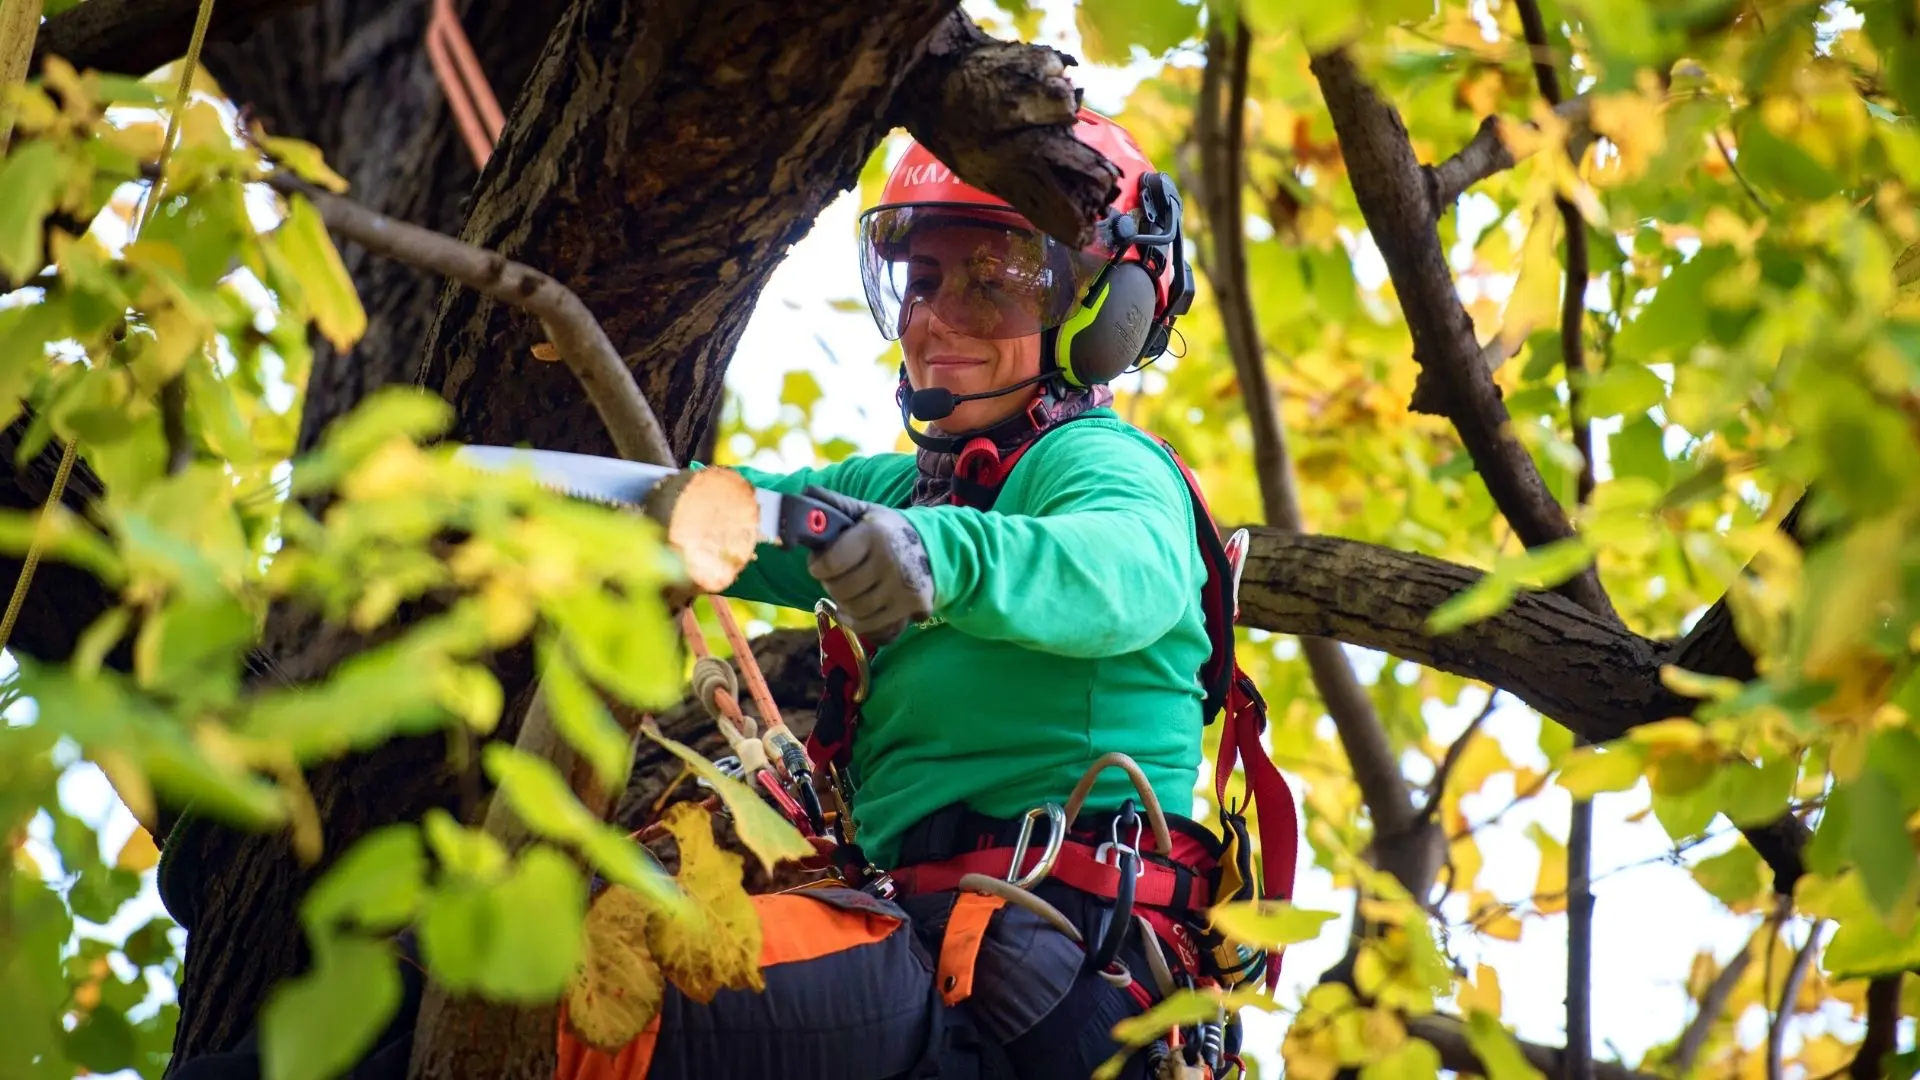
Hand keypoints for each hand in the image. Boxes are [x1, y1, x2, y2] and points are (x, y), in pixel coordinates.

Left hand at [802, 486, 934, 639]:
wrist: (933, 548)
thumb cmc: (887, 531)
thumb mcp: (864, 512)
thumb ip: (834, 505)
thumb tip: (805, 493)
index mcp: (874, 533)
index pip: (830, 563)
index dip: (817, 566)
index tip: (819, 564)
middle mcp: (889, 560)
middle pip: (840, 589)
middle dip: (830, 585)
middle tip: (836, 577)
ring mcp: (902, 586)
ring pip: (853, 609)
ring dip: (843, 603)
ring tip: (848, 590)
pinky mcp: (910, 606)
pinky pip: (868, 625)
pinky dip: (855, 620)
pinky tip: (855, 608)